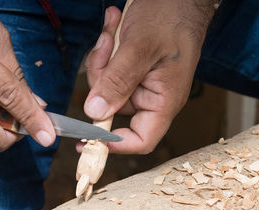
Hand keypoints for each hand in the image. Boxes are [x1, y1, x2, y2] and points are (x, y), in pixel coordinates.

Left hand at [82, 0, 214, 153]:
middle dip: (101, 80)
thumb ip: (118, 81)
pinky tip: (113, 29)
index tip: (86, 138)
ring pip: (105, 88)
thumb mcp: (140, 47)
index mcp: (163, 100)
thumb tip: (95, 114)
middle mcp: (152, 97)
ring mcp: (140, 84)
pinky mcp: (131, 71)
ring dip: (101, 61)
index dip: (114, 144)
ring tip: (112, 33)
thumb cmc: (172, 16)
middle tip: (104, 50)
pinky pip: (107, 72)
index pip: (141, 140)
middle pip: (113, 109)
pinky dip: (104, 52)